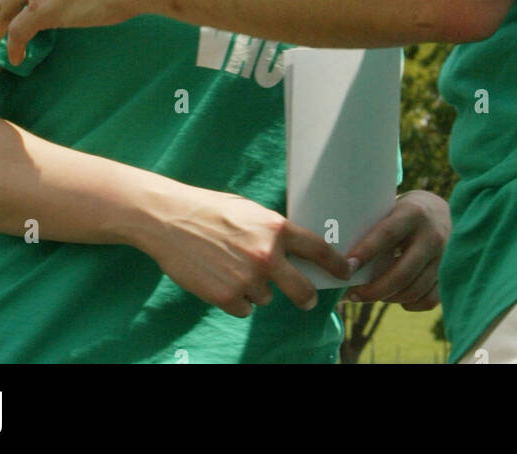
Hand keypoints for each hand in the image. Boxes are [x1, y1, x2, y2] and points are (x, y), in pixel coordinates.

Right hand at [134, 183, 353, 318]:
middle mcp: (267, 255)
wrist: (170, 220)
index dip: (335, 263)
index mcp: (275, 228)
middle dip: (307, 296)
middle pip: (302, 289)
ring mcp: (248, 279)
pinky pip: (243, 308)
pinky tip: (218, 277)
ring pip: (265, 297)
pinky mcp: (228, 298)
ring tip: (229, 265)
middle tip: (307, 298)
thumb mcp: (249, 212)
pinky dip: (234, 298)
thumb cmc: (210, 210)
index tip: (347, 271)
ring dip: (255, 288)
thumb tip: (293, 251)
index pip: (317, 249)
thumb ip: (272, 232)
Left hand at [344, 191, 450, 310]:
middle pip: (401, 272)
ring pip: (414, 289)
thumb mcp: (392, 209)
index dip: (366, 252)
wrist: (444, 211)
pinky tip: (396, 298)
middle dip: (374, 289)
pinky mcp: (450, 274)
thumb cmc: (404, 212)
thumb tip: (336, 252)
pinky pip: (429, 300)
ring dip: (388, 298)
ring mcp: (444, 257)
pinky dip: (410, 304)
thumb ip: (373, 227)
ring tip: (370, 295)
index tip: (346, 267)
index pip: (386, 235)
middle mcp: (432, 235)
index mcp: (413, 213)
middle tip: (353, 295)